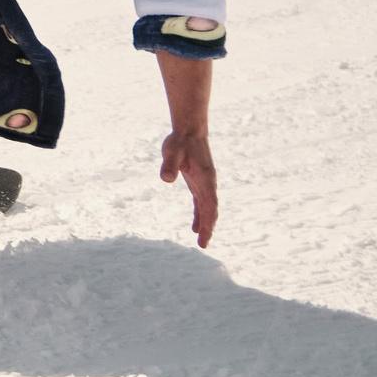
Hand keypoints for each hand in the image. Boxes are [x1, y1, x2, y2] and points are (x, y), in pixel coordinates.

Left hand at [160, 127, 217, 246]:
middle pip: (210, 210)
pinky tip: (196, 226)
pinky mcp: (198, 182)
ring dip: (206, 224)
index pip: (209, 204)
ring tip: (202, 241)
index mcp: (206, 179)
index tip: (205, 234)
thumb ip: (169, 165)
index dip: (208, 220)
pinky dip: (200, 215)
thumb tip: (166, 178)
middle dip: (208, 228)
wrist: (189, 131)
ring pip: (207, 208)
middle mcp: (208, 184)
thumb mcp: (172, 152)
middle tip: (203, 245)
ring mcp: (204, 184)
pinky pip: (201, 203)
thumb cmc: (181, 142)